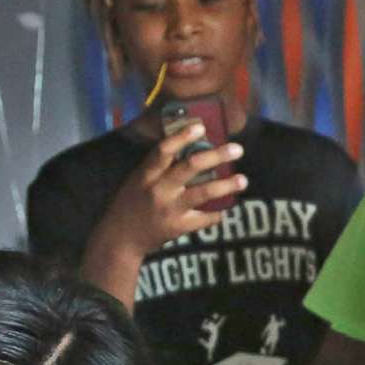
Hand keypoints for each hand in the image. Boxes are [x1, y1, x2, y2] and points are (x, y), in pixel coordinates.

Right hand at [87, 119, 245, 266]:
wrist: (121, 238)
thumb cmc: (131, 203)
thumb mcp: (138, 180)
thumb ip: (158, 166)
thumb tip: (187, 147)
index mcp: (147, 174)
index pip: (164, 150)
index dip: (182, 136)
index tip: (200, 127)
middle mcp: (159, 189)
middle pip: (190, 167)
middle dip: (216, 156)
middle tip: (237, 149)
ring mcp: (170, 209)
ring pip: (203, 193)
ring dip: (226, 185)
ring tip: (242, 180)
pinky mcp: (178, 227)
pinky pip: (205, 218)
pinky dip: (218, 213)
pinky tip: (227, 207)